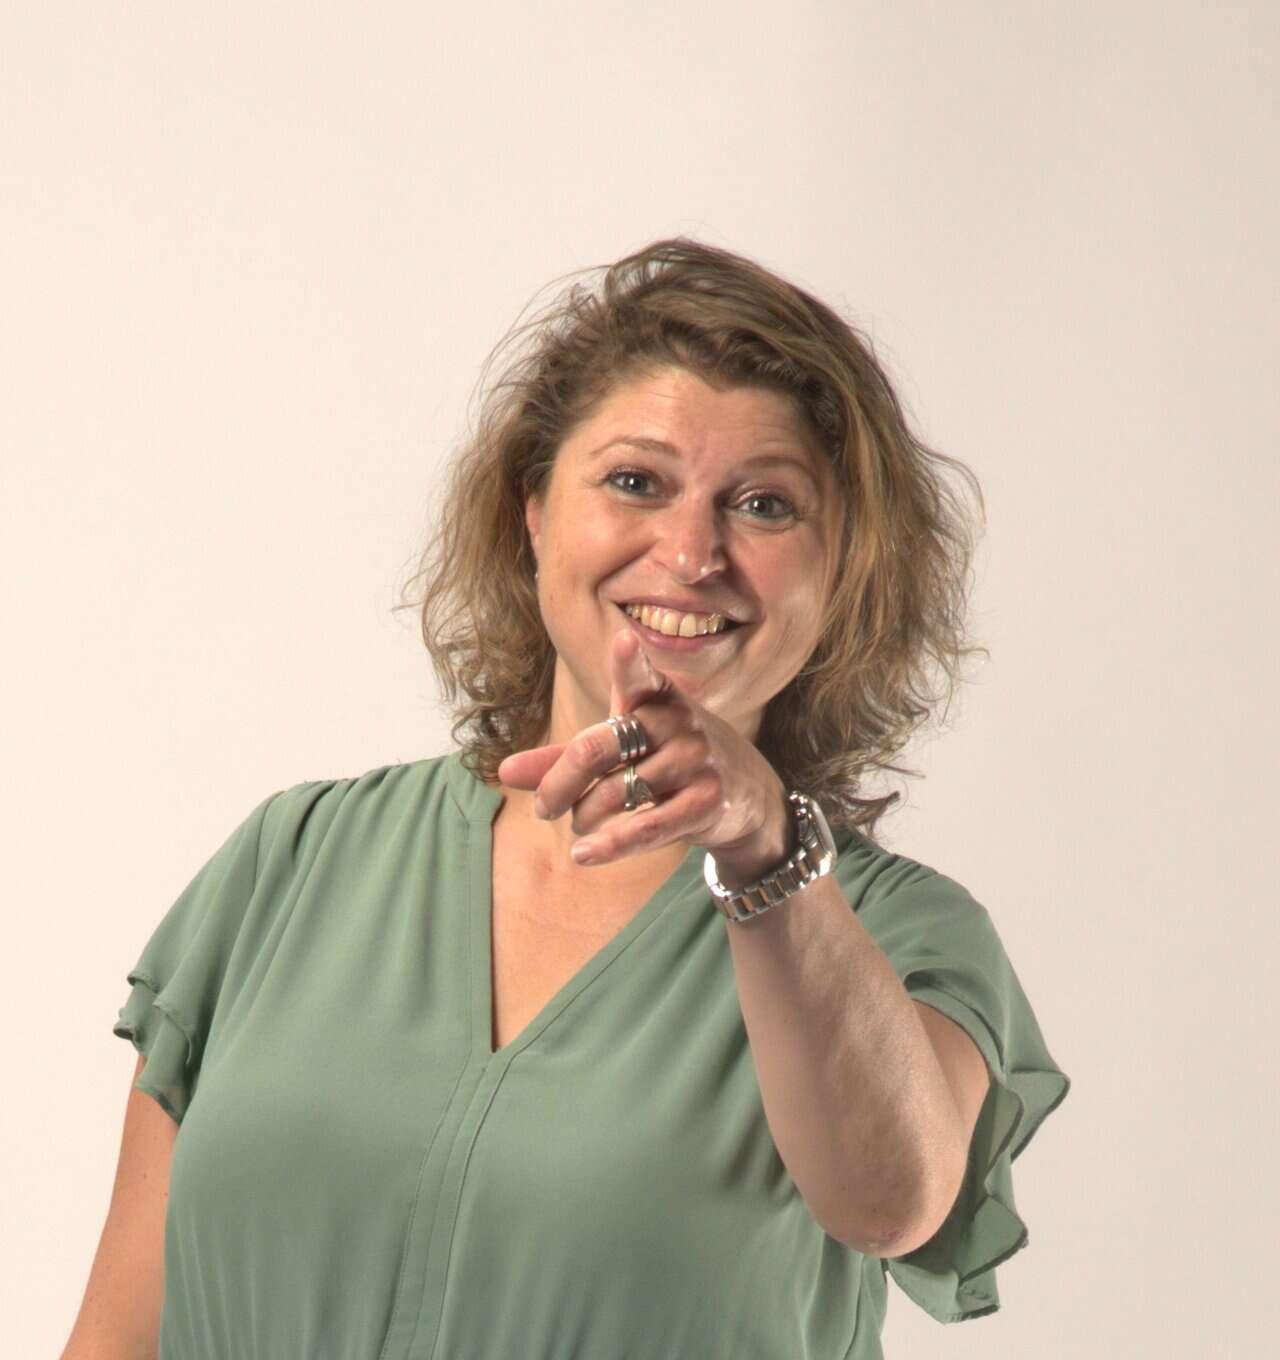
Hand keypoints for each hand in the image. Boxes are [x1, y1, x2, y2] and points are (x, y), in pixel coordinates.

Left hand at [496, 626, 791, 884]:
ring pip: (619, 791)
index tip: (622, 642)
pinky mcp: (708, 801)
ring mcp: (697, 760)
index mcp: (657, 698)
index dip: (629, 663)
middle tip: (542, 808)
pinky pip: (649, 826)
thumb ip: (563, 759)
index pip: (640, 677)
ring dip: (586, 815)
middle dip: (560, 782)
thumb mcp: (623, 751)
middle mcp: (679, 722)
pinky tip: (583, 854)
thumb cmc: (670, 762)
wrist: (747, 798)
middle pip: (600, 747)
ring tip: (578, 825)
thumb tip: (503, 772)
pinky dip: (611, 845)